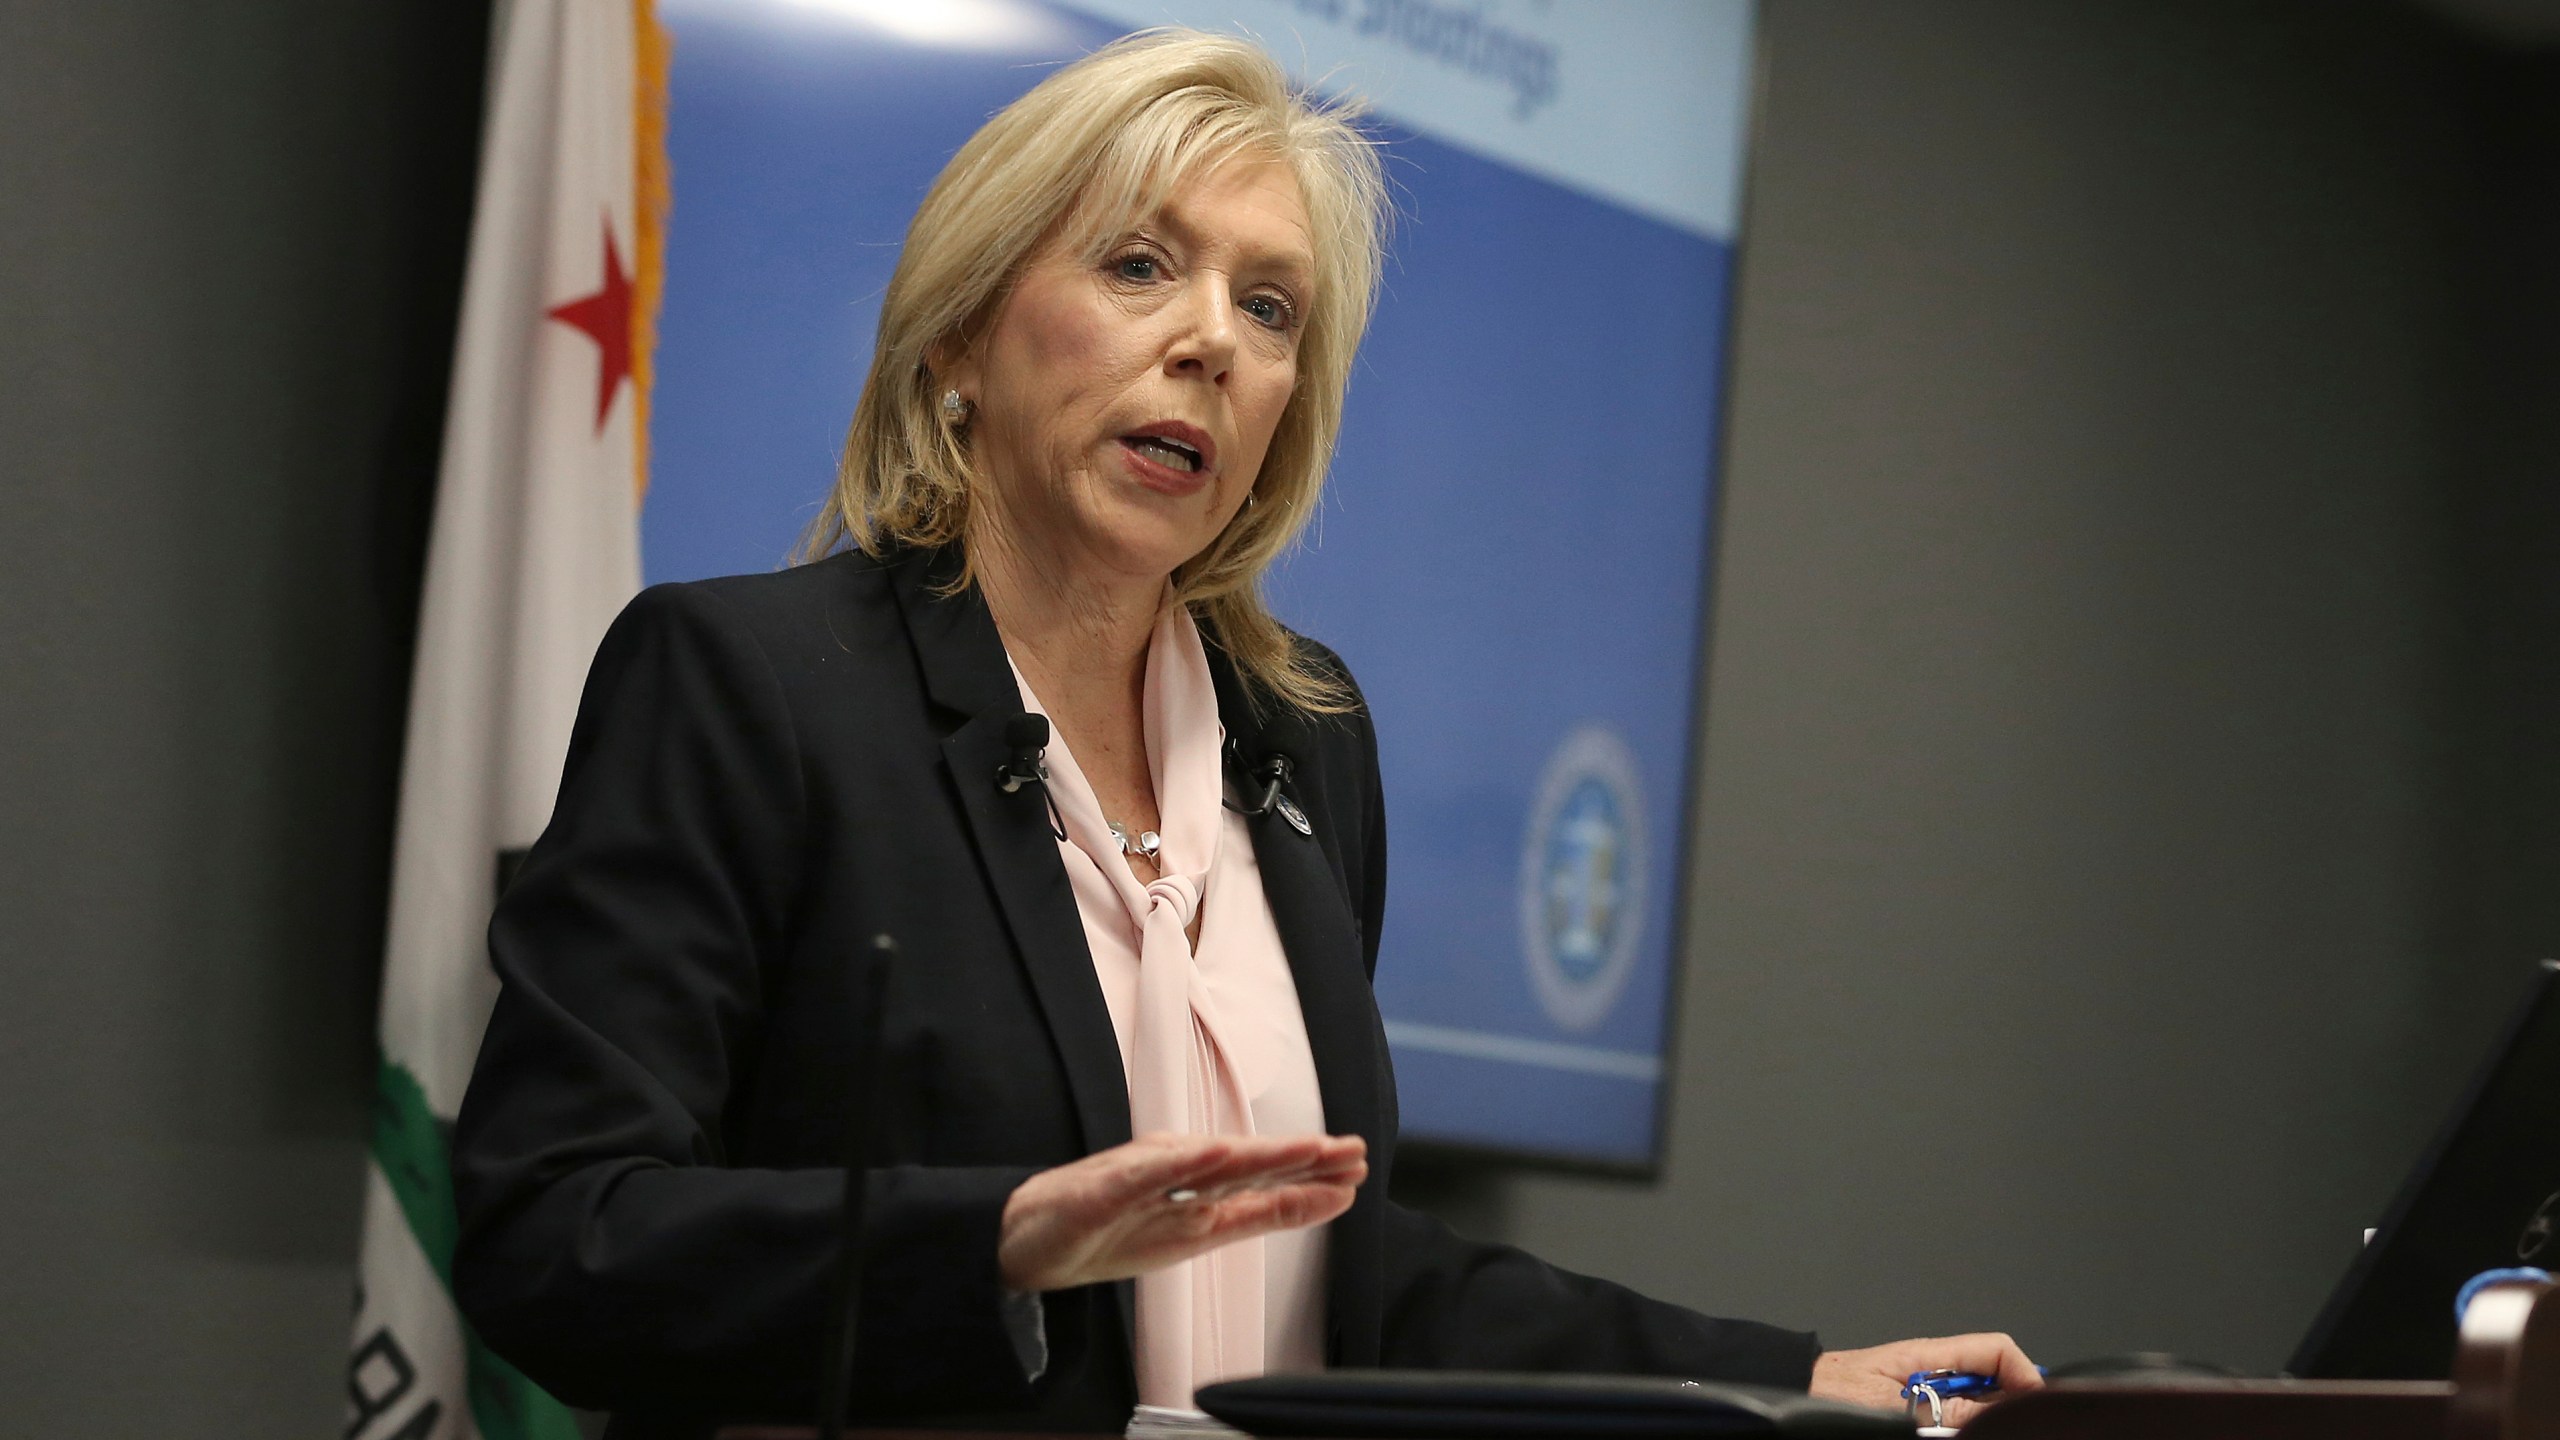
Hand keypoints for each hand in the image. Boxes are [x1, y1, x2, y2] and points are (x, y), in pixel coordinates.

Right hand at [998, 1131, 1367, 1292]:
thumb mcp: (1188, 1235)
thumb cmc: (1103, 1231)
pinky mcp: (1103, 1189)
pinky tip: (1212, 1153)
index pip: (1265, 1185)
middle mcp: (1177, 1178)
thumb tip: (1309, 1199)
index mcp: (1198, 1194)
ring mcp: (1140, 1180)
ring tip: (1304, 1146)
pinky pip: (1146, 1175)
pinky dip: (1181, 1164)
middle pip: (1249, 1166)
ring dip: (1259, 1153)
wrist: (1025, 1240)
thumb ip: (1245, 1214)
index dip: (1312, 1178)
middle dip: (1303, 1159)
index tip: (1359, 1171)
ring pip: (1208, 1163)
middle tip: (1352, 1150)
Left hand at [1809, 1333, 2040, 1426]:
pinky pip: (1953, 1420)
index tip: (2036, 1407)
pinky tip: (1948, 1433)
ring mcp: (1928, 1394)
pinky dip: (1960, 1427)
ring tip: (1962, 1429)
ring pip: (1978, 1408)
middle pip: (1996, 1383)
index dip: (2025, 1374)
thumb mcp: (1891, 1404)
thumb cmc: (1829, 1389)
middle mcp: (1935, 1371)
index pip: (1997, 1349)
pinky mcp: (1917, 1414)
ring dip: (1982, 1421)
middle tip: (2006, 1427)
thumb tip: (1987, 1416)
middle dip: (2007, 1407)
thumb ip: (1941, 1410)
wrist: (1796, 1393)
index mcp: (1932, 1355)